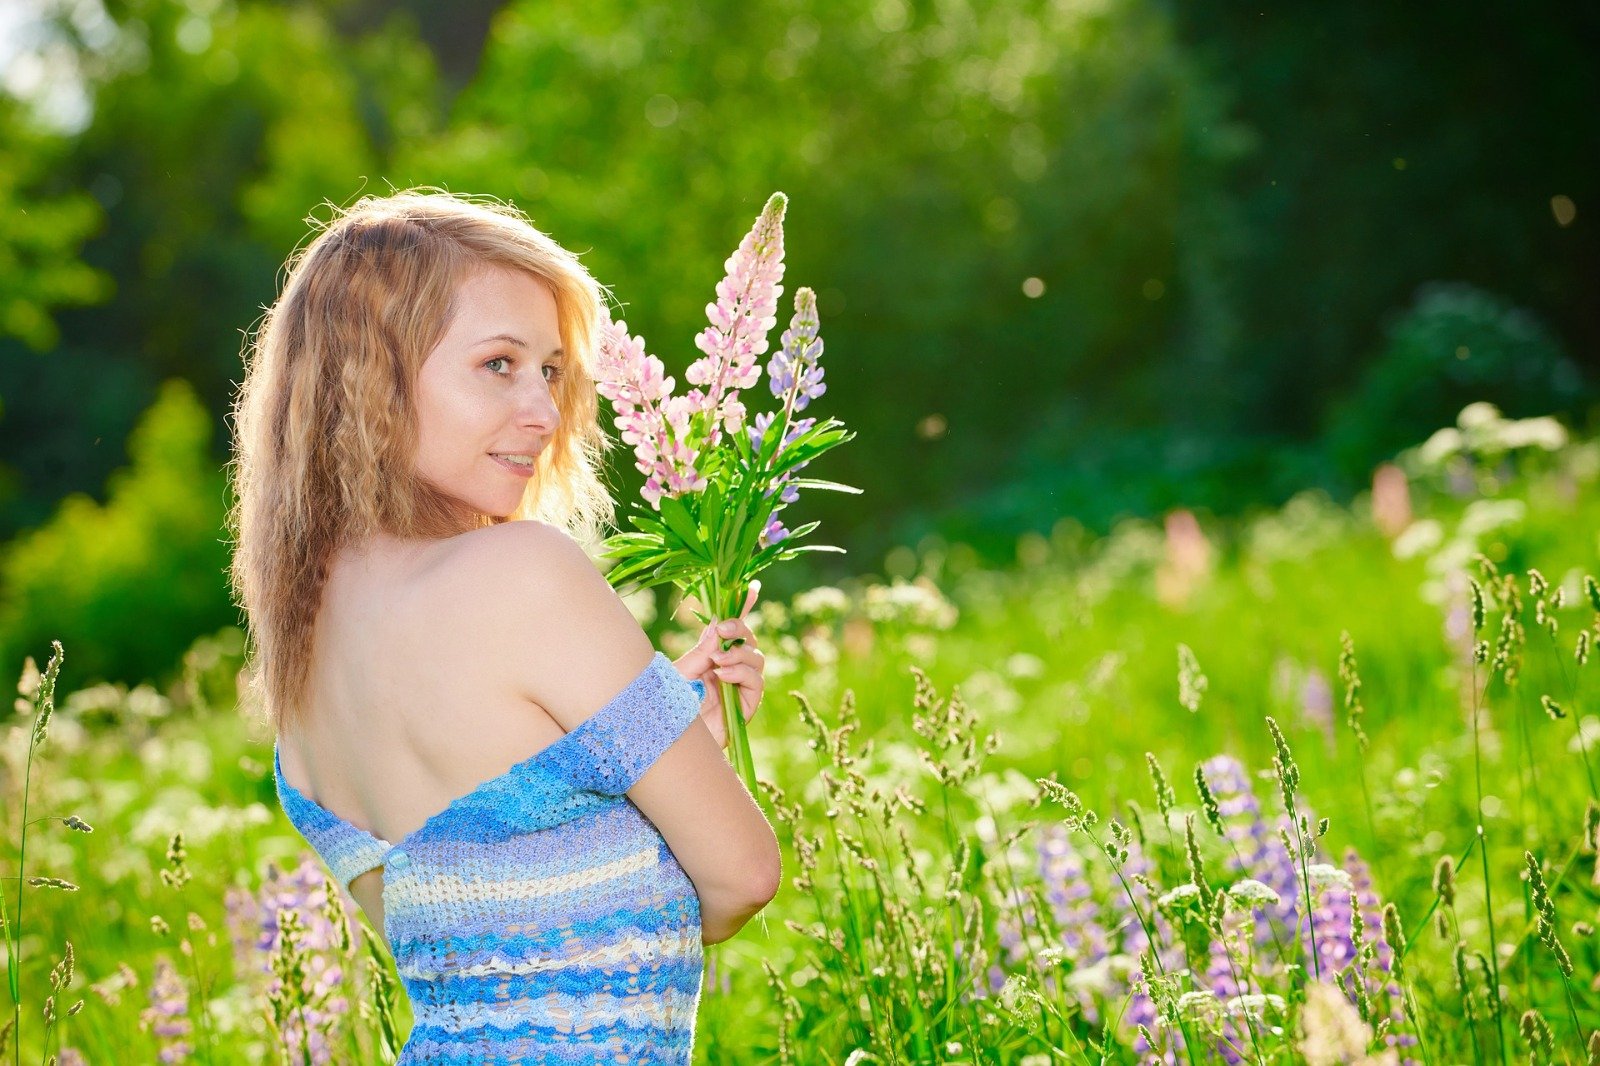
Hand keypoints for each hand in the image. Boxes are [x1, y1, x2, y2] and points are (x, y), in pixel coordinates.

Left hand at [674, 582, 764, 749]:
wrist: (666, 744)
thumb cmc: (664, 709)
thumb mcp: (679, 672)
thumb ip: (701, 650)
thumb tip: (718, 624)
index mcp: (708, 657)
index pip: (729, 629)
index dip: (742, 608)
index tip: (751, 588)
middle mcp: (726, 669)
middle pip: (748, 640)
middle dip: (740, 628)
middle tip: (723, 630)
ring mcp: (737, 688)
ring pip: (757, 658)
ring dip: (739, 654)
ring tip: (718, 662)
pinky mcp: (745, 707)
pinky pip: (756, 683)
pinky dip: (742, 674)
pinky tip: (723, 676)